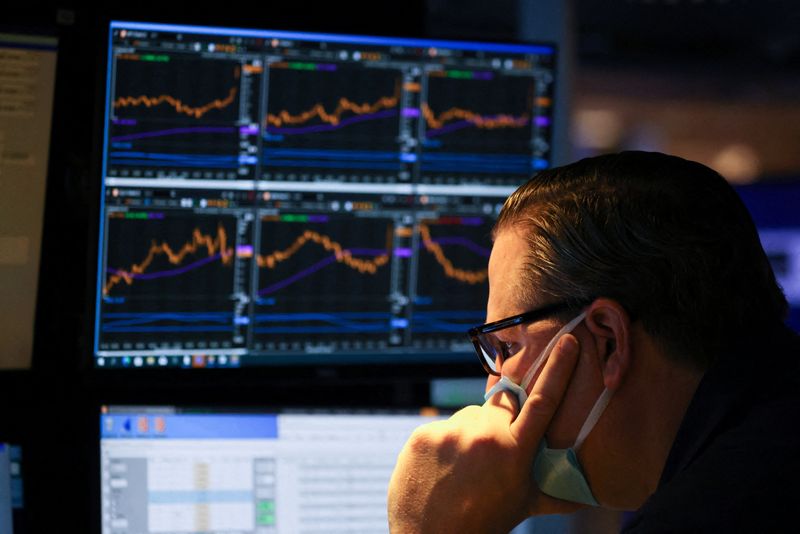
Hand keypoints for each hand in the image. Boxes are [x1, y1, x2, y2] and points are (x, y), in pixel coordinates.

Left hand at [387, 334, 583, 533]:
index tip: (566, 341)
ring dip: (471, 434)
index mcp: (515, 451)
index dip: (558, 368)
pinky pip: (442, 427)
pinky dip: (445, 443)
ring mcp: (451, 432)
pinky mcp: (425, 434)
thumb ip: (558, 493)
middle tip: (491, 453)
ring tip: (464, 468)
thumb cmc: (484, 523)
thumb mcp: (525, 505)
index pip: (542, 400)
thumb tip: (594, 495)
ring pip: (469, 418)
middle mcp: (484, 435)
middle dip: (501, 420)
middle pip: (500, 406)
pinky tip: (442, 468)